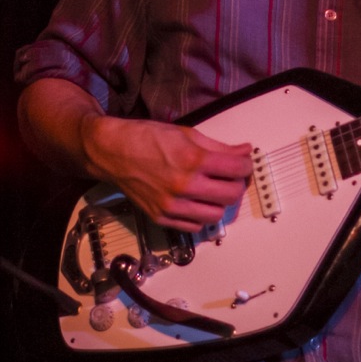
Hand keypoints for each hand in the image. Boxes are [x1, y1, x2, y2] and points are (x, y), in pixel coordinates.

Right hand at [81, 115, 252, 230]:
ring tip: (214, 190)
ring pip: (216, 215)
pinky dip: (201, 216)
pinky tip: (197, 202)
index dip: (246, 165)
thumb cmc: (147, 138)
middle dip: (237, 184)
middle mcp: (184, 186)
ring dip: (220, 203)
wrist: (112, 152)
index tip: (244, 163)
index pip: (237, 169)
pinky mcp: (161, 218)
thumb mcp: (187, 134)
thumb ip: (219, 147)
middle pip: (231, 195)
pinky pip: (194, 227)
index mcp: (193, 160)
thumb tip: (245, 152)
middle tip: (232, 177)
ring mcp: (172, 205)